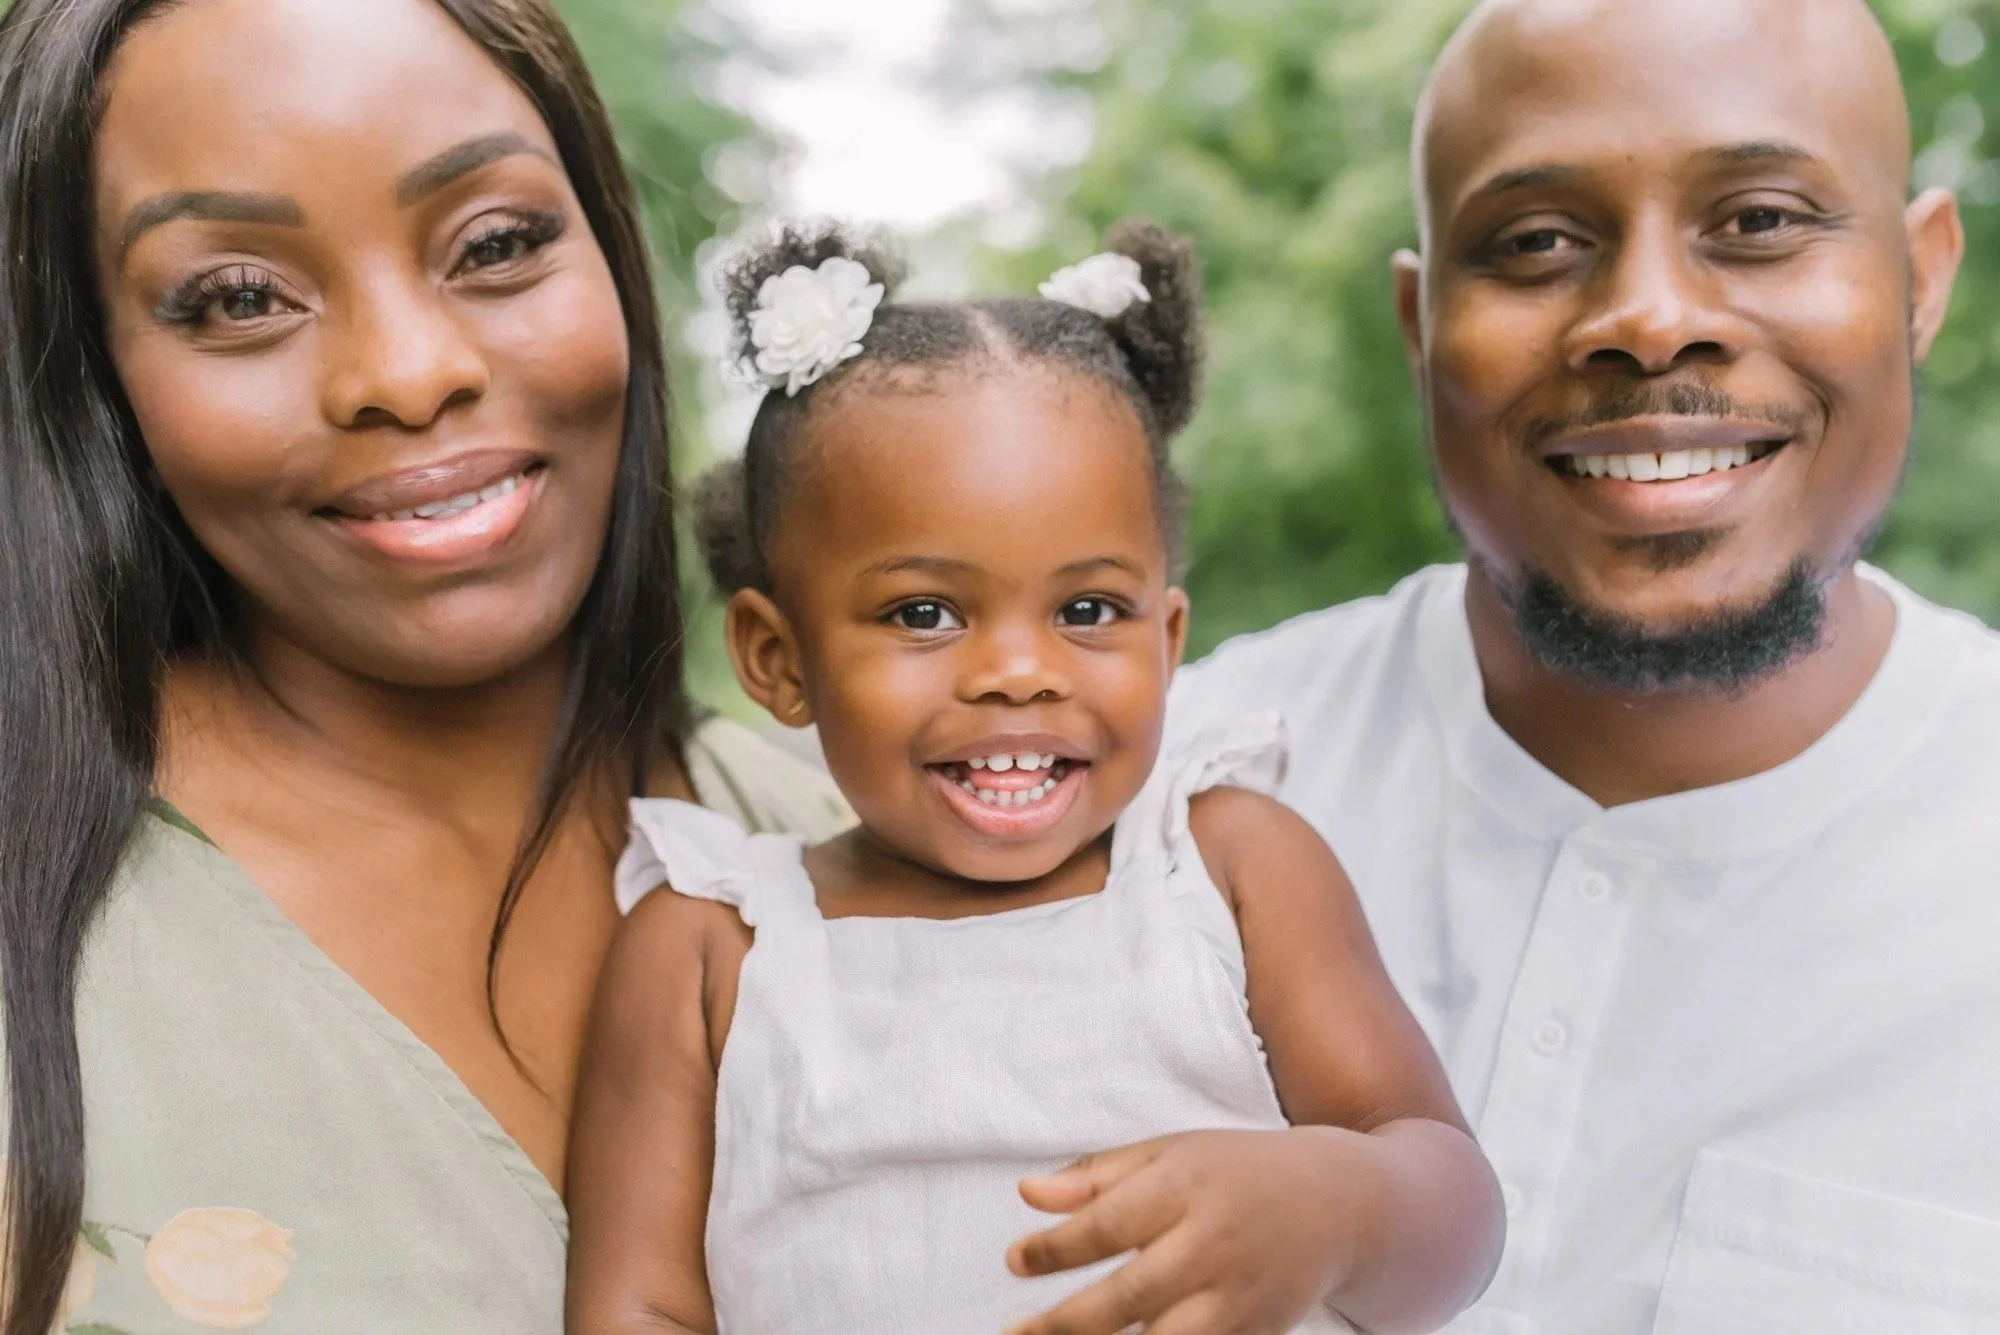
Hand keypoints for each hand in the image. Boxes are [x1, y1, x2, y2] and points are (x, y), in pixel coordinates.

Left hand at [1003, 1128, 1357, 1334]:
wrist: (1341, 1203)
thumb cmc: (1238, 1172)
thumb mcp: (1171, 1152)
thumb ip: (1098, 1177)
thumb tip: (1028, 1194)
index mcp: (1188, 1184)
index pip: (1108, 1223)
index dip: (1055, 1248)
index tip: (1016, 1260)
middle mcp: (1215, 1242)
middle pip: (1131, 1295)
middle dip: (1066, 1323)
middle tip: (1017, 1334)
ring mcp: (1240, 1296)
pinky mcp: (1258, 1333)